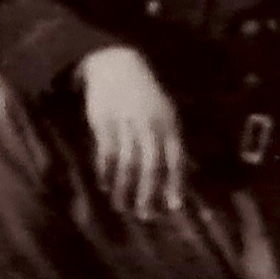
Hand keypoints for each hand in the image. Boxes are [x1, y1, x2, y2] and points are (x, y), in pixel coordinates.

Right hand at [78, 46, 184, 219]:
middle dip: (149, 193)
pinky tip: (105, 186)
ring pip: (127, 163)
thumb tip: (175, 177)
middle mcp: (149, 124)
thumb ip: (169, 141)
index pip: (175, 158)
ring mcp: (126, 123)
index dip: (176, 183)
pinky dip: (106, 172)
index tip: (174, 207)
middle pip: (151, 165)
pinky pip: (106, 153)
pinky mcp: (104, 122)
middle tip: (146, 216)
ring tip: (123, 206)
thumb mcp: (164, 111)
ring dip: (125, 188)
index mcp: (168, 122)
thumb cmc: (145, 95)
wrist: (116, 63)